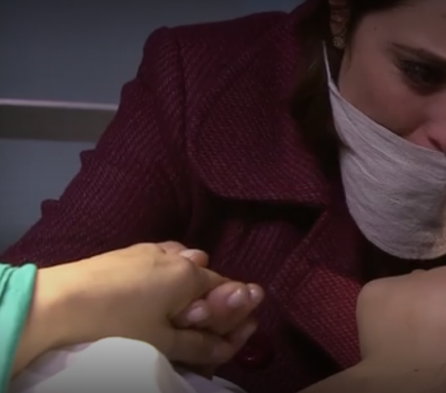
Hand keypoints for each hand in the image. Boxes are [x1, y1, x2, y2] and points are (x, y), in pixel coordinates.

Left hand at [32, 243, 238, 364]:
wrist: (57, 303)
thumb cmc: (116, 324)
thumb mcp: (163, 342)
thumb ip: (201, 344)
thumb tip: (228, 347)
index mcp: (191, 275)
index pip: (230, 290)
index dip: (235, 313)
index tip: (237, 330)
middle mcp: (178, 255)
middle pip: (209, 278)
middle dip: (212, 302)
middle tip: (202, 327)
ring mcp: (152, 250)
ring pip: (186, 265)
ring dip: (190, 286)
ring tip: (176, 311)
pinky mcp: (129, 252)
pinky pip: (163, 259)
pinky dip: (168, 275)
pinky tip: (153, 292)